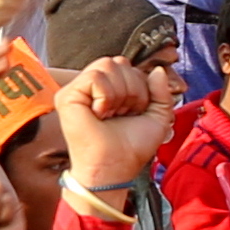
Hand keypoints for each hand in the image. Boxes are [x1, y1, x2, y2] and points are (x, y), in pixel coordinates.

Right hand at [52, 53, 173, 195]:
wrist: (115, 167)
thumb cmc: (131, 148)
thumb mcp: (158, 117)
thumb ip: (162, 92)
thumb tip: (158, 70)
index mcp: (108, 88)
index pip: (127, 66)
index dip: (139, 88)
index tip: (132, 113)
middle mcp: (91, 87)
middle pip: (118, 62)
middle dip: (131, 90)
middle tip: (122, 114)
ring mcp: (77, 90)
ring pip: (107, 65)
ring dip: (120, 94)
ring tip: (112, 115)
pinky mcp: (67, 96)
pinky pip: (95, 77)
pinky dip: (106, 96)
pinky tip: (100, 114)